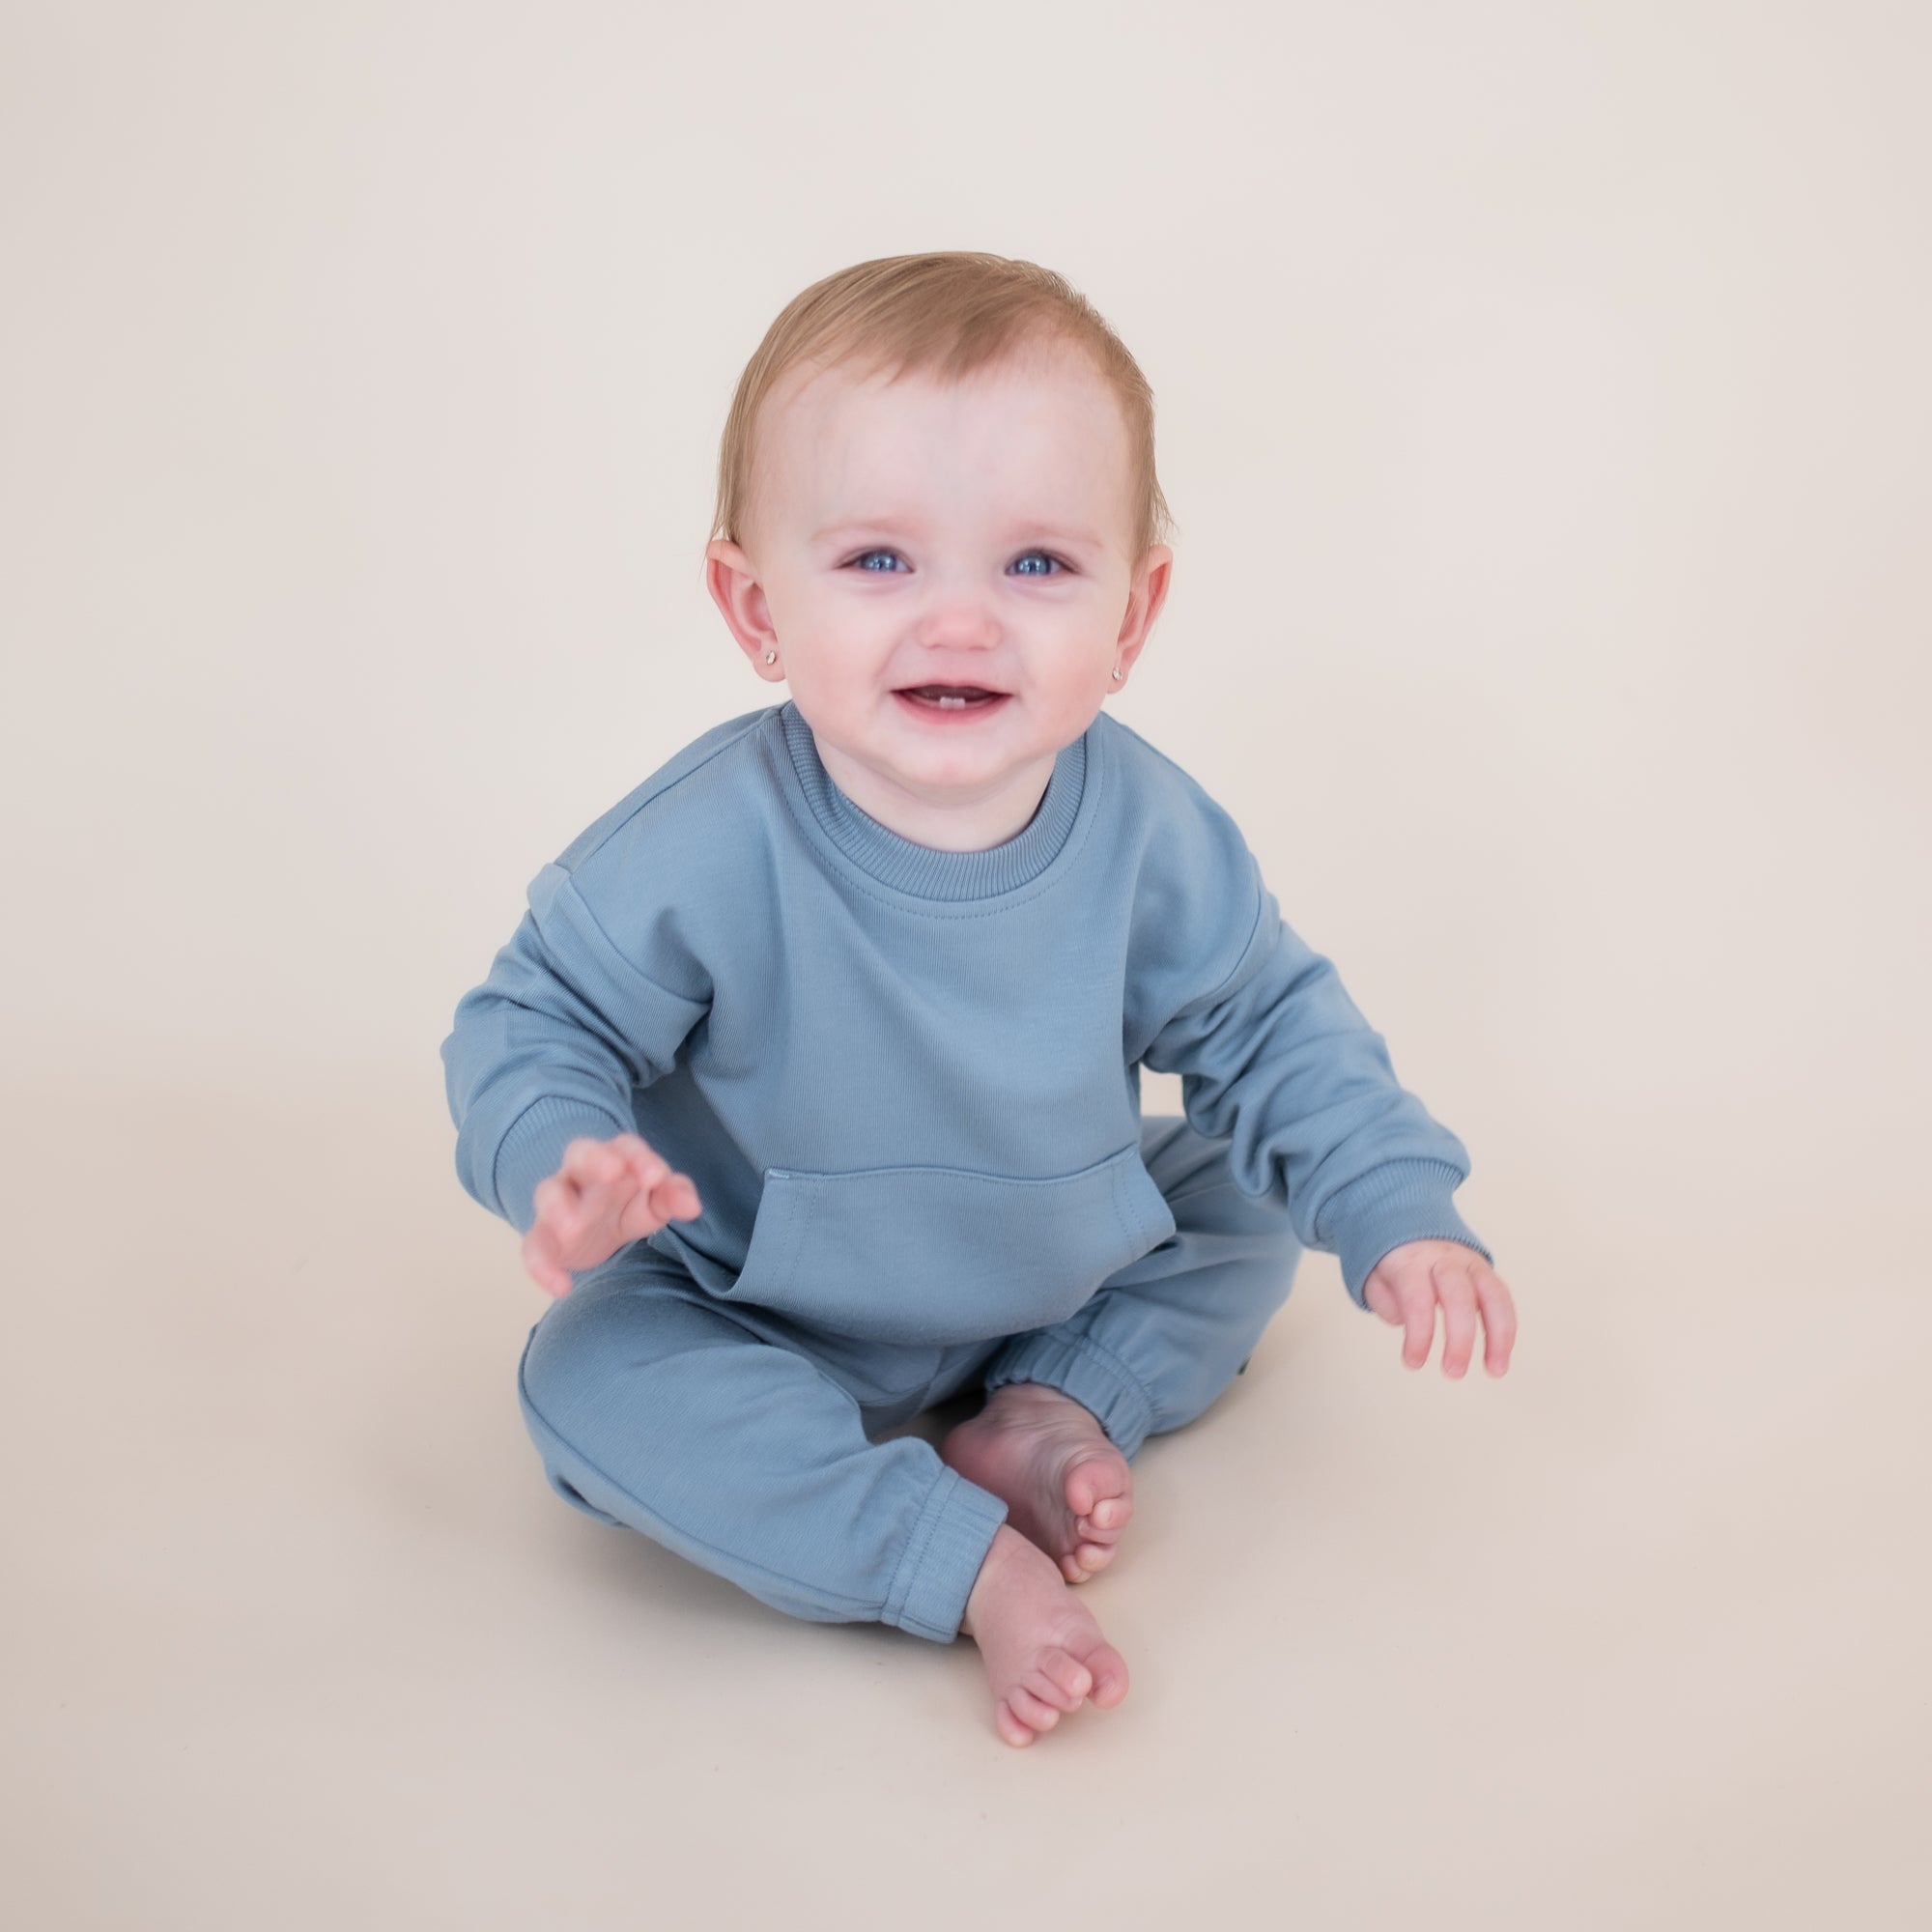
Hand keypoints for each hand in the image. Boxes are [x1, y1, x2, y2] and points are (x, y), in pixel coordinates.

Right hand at [521, 1133, 702, 1299]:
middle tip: (612, 1172)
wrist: (590, 1234)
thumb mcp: (653, 1202)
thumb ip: (673, 1197)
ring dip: (559, 1207)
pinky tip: (560, 1287)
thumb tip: (692, 1206)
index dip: (639, 1157)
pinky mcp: (541, 1238)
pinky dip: (542, 1267)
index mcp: (614, 1160)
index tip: (656, 1176)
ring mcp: (557, 1204)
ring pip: (548, 1192)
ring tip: (573, 1228)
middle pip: (580, 1154)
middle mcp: (581, 1175)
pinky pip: (532, 1248)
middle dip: (595, 1159)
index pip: (625, 1147)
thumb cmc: (626, 1205)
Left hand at [1362, 1239, 1516, 1377]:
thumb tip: (1407, 1322)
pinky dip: (1506, 1329)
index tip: (1413, 1363)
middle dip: (1460, 1338)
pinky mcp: (1486, 1271)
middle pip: (1459, 1296)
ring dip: (1498, 1336)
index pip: (1417, 1299)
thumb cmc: (1394, 1262)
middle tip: (1453, 1372)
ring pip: (1492, 1295)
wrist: (1413, 1223)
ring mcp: (1470, 1262)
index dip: (1419, 1335)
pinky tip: (1501, 1357)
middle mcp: (1444, 1259)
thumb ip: (1385, 1300)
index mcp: (1411, 1261)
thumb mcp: (1375, 1276)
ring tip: (1495, 1371)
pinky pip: (1503, 1299)